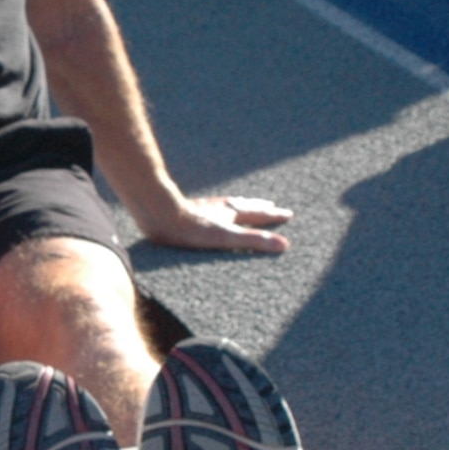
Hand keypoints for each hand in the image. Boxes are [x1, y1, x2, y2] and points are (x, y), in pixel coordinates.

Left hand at [138, 195, 292, 252]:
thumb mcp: (228, 238)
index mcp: (232, 213)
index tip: (288, 214)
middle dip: (259, 208)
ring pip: (227, 206)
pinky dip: (217, 210)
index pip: (259, 214)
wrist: (160, 216)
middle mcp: (220, 208)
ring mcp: (204, 209)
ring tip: (243, 206)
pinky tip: (209, 213)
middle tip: (270, 205)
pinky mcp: (188, 212)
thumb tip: (284, 245)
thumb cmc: (193, 230)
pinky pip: (210, 209)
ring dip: (239, 206)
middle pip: (244, 206)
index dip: (274, 216)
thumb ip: (255, 241)